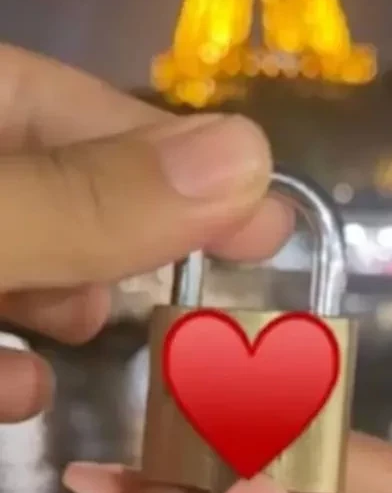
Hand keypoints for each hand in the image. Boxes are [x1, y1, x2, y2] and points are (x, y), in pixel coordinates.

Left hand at [0, 43, 291, 422]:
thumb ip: (84, 199)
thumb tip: (246, 154)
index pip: (86, 103)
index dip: (178, 155)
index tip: (265, 214)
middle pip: (58, 178)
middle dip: (127, 234)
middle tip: (207, 283)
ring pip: (21, 245)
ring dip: (65, 295)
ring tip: (99, 329)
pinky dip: (6, 350)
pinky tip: (22, 389)